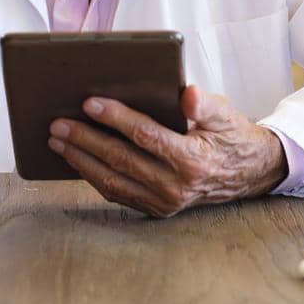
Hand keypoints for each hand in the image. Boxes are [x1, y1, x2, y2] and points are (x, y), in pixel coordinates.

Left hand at [47, 85, 288, 217]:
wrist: (247, 174)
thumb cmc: (231, 136)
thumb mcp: (225, 114)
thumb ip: (205, 104)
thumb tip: (187, 94)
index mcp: (192, 160)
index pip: (145, 136)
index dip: (116, 119)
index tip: (89, 102)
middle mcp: (175, 187)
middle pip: (120, 160)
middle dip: (85, 140)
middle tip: (57, 123)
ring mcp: (164, 202)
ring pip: (112, 181)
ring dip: (80, 160)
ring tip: (56, 141)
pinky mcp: (156, 209)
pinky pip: (117, 193)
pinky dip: (93, 176)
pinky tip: (76, 159)